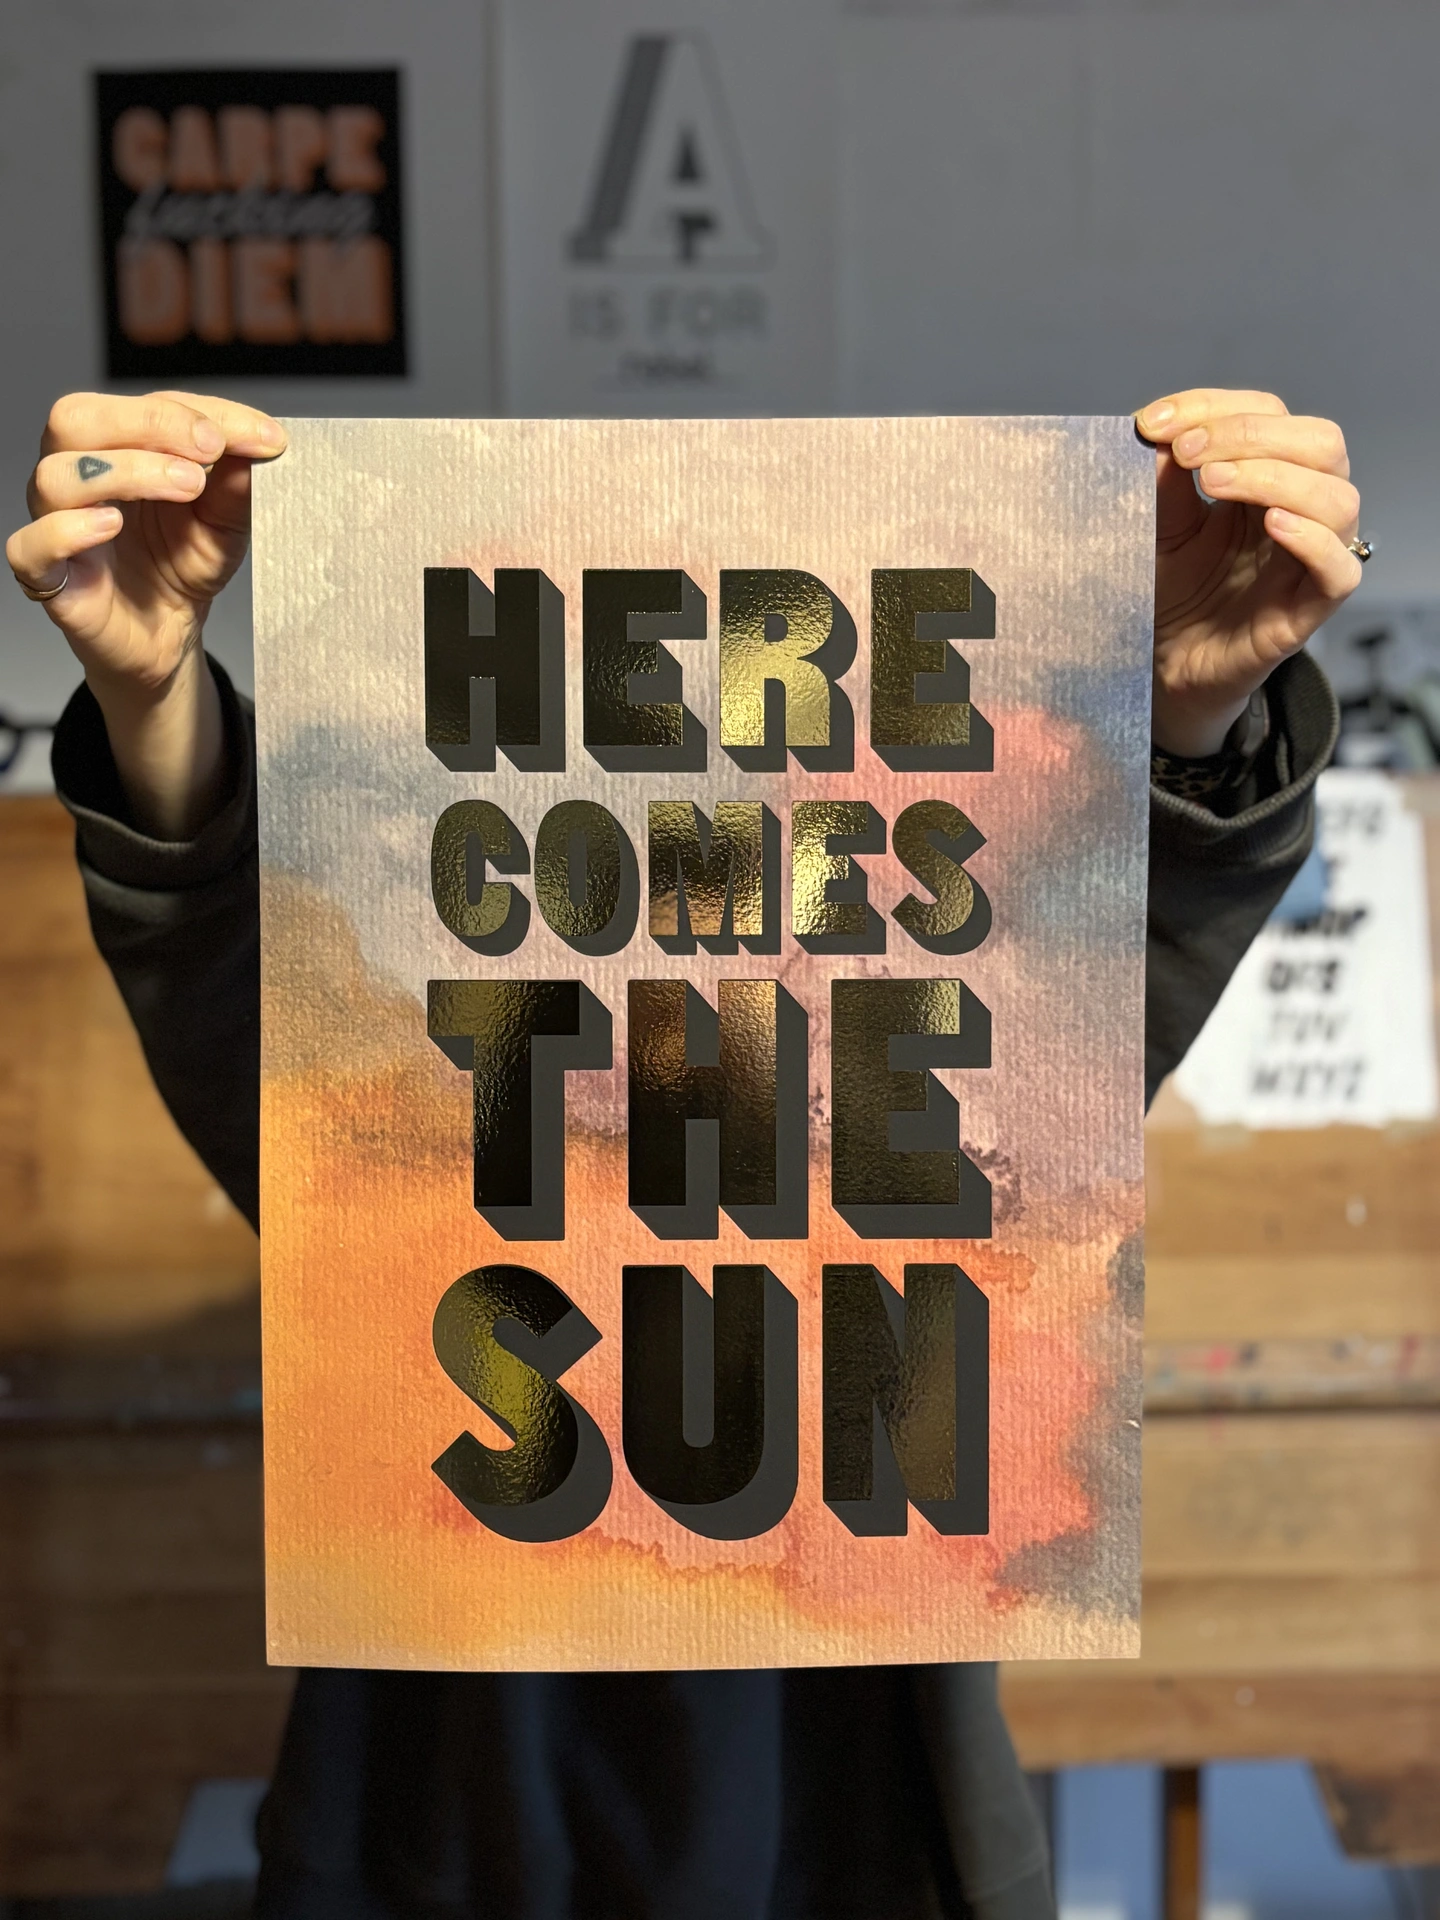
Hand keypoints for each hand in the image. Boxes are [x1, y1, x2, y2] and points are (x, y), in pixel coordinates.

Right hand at [6, 391, 285, 836]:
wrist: (167, 639)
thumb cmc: (183, 569)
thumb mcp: (226, 523)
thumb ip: (236, 483)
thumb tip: (255, 443)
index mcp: (118, 449)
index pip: (145, 404)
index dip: (205, 413)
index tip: (262, 438)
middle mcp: (78, 476)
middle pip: (77, 419)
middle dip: (150, 423)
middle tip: (210, 449)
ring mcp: (57, 523)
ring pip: (56, 474)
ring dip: (127, 470)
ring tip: (187, 486)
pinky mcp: (47, 576)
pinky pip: (30, 544)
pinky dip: (68, 529)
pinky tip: (110, 525)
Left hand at [1137, 388, 1361, 756]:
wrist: (1164, 667)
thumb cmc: (1169, 592)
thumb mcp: (1157, 524)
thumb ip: (1161, 479)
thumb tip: (1156, 429)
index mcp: (1266, 477)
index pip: (1268, 414)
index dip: (1214, 406)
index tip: (1153, 423)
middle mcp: (1299, 509)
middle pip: (1320, 442)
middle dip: (1252, 433)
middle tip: (1189, 452)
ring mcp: (1309, 558)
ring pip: (1337, 497)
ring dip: (1275, 476)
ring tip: (1214, 483)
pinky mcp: (1309, 608)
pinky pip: (1340, 567)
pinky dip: (1312, 538)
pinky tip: (1270, 525)